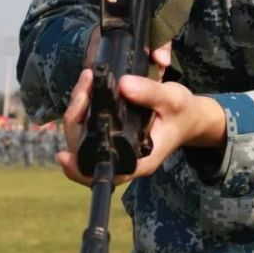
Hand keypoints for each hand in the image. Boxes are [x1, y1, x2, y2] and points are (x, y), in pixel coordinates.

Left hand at [56, 63, 225, 186]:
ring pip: (83, 136)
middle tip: (83, 88)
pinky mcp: (111, 134)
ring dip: (78, 111)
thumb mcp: (173, 100)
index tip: (64, 154)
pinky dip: (83, 109)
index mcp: (138, 160)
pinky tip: (84, 91)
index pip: (101, 170)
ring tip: (84, 82)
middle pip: (85, 149)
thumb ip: (150, 94)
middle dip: (77, 119)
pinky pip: (89, 126)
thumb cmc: (182, 113)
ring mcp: (115, 147)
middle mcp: (122, 158)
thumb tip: (123, 85)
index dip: (79, 165)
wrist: (189, 116)